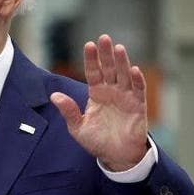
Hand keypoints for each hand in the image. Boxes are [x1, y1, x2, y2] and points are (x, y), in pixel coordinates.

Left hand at [50, 34, 148, 171]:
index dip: (91, 59)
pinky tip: (133, 70)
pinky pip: (139, 90)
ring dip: (122, 62)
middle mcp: (112, 92)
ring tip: (118, 48)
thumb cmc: (97, 141)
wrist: (116, 156)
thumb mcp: (78, 127)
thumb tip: (54, 96)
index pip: (93, 72)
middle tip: (104, 38)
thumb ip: (68, 111)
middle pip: (109, 68)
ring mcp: (126, 97)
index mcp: (96, 94)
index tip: (88, 45)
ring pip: (124, 75)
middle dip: (106, 54)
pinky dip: (137, 80)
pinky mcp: (138, 106)